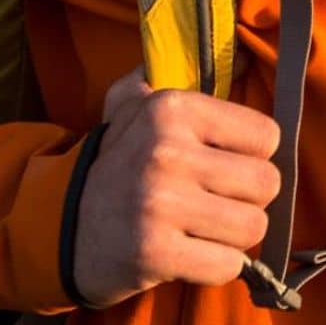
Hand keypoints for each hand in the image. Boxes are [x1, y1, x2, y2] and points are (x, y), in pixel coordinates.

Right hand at [70, 65, 281, 308]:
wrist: (59, 226)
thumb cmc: (114, 164)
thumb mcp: (130, 105)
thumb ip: (170, 71)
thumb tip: (240, 58)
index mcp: (172, 108)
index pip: (267, 136)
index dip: (252, 156)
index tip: (223, 164)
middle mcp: (167, 150)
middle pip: (266, 183)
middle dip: (248, 199)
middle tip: (216, 203)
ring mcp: (160, 203)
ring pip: (253, 226)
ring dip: (233, 236)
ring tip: (202, 228)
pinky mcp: (155, 252)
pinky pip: (228, 265)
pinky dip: (215, 266)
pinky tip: (189, 254)